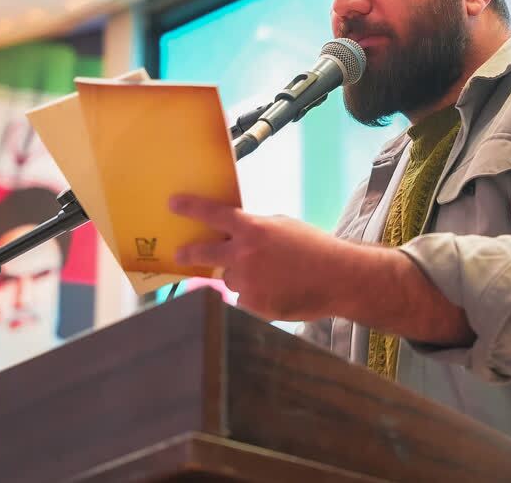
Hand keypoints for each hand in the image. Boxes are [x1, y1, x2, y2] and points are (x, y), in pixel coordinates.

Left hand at [168, 195, 347, 321]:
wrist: (338, 278)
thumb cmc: (314, 247)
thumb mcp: (283, 226)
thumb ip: (256, 228)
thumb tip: (235, 234)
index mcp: (252, 229)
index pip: (213, 214)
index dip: (190, 207)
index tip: (172, 204)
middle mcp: (244, 256)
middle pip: (204, 253)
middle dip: (189, 253)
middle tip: (180, 254)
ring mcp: (247, 283)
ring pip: (230, 279)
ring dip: (241, 276)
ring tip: (271, 275)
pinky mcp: (253, 306)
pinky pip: (243, 299)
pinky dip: (255, 295)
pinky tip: (278, 290)